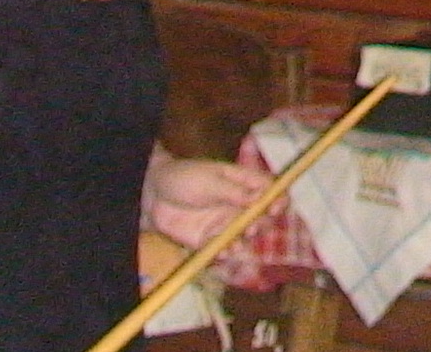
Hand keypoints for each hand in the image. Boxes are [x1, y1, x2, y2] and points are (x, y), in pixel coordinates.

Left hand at [143, 153, 270, 247]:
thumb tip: (261, 197)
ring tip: (235, 244)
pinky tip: (222, 252)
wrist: (152, 195)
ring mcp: (224, 222)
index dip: (278, 199)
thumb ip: (234, 192)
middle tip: (252, 227)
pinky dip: (226, 252)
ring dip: (244, 241)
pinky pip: (224, 249)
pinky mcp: (209, 239)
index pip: (269, 190)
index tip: (275, 208)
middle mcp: (237, 204)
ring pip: (244, 236)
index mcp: (241, 183)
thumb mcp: (209, 181)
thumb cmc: (183, 178)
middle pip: (262, 216)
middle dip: (262, 224)